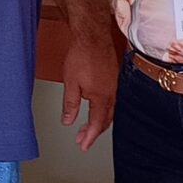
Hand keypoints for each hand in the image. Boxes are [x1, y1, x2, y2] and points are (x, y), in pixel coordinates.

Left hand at [59, 28, 120, 149]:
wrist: (92, 36)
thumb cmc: (82, 56)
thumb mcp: (70, 84)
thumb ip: (70, 105)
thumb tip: (68, 121)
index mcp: (102, 98)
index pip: (97, 124)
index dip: (90, 137)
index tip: (83, 145)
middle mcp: (111, 93)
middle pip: (105, 120)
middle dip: (93, 131)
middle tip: (82, 139)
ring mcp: (114, 85)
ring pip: (109, 110)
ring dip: (98, 121)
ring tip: (86, 126)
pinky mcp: (113, 78)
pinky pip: (111, 100)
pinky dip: (102, 109)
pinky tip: (96, 108)